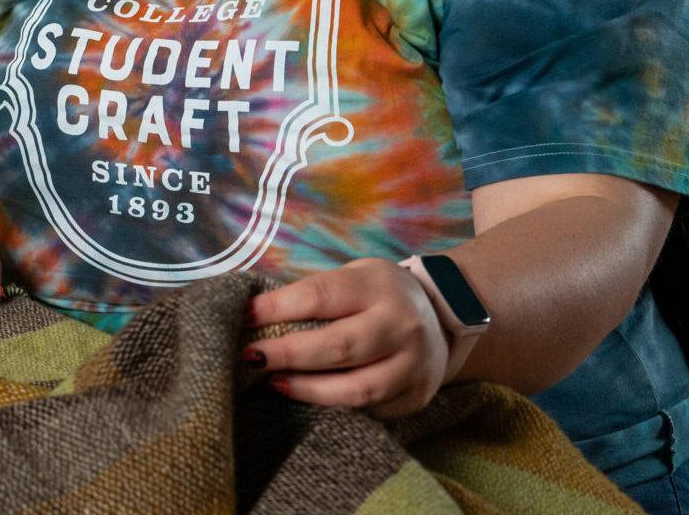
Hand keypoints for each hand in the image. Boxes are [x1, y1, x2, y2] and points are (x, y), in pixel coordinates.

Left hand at [244, 258, 450, 417]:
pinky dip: (335, 408)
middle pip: (337, 347)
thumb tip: (255, 313)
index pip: (320, 296)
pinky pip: (370, 411)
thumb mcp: (355, 276)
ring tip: (275, 383)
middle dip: (287, 354)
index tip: (245, 317)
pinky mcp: (415, 397)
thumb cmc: (380, 294)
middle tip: (251, 357)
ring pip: (355, 389)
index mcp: (378, 286)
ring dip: (308, 390)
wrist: (443, 315)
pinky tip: (310, 399)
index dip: (277, 308)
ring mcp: (413, 365)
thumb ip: (315, 293)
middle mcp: (400, 325)